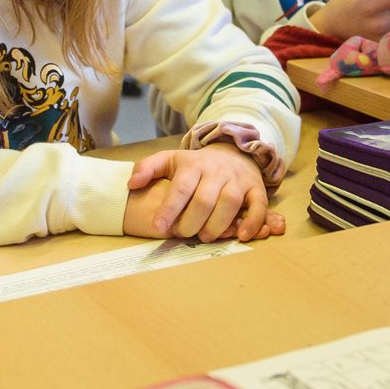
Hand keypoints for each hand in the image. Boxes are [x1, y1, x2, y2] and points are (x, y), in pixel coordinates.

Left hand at [124, 144, 280, 241]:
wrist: (233, 152)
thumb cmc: (197, 165)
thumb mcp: (170, 160)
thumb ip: (148, 168)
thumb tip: (131, 184)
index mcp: (193, 165)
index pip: (181, 187)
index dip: (169, 208)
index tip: (159, 226)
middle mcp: (216, 172)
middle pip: (204, 200)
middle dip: (191, 222)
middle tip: (183, 234)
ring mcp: (237, 180)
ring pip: (230, 203)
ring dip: (217, 225)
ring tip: (205, 236)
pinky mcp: (255, 188)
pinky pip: (258, 205)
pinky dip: (252, 222)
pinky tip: (241, 236)